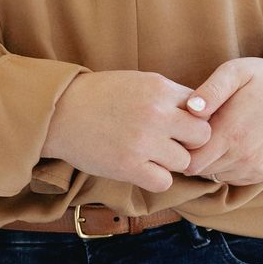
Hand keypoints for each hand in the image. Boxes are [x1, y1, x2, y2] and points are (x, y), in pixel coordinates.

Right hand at [43, 68, 215, 191]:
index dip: (193, 119)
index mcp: (160, 88)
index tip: (178, 125)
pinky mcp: (129, 166)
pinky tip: (142, 169)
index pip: (202, 108)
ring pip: (184, 162)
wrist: (60, 112)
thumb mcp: (138, 82)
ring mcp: (144, 141)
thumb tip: (199, 112)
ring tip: (150, 155)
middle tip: (171, 144)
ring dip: (171, 162)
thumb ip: (167, 95)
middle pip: (202, 136)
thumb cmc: (99, 96)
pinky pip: (164, 181)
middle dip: (190, 142)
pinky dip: (156, 178)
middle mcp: (157, 114)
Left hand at [177, 57, 262, 184]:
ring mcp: (256, 167)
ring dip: (211, 160)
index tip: (183, 131)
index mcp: (232, 132)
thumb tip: (190, 110)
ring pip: (215, 175)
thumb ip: (211, 90)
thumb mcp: (236, 71)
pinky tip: (233, 144)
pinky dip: (227, 165)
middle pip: (200, 170)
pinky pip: (232, 178)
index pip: (190, 161)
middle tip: (198, 132)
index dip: (181, 147)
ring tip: (219, 135)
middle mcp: (244, 156)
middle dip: (193, 154)